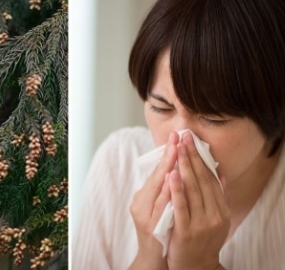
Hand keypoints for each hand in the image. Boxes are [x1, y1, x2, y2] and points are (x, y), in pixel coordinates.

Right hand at [128, 132, 178, 269]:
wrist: (153, 260)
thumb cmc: (159, 232)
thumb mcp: (159, 209)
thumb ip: (165, 191)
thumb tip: (176, 170)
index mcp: (144, 197)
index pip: (157, 171)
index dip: (167, 153)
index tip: (176, 136)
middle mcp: (141, 203)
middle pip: (156, 175)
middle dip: (168, 154)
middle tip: (177, 136)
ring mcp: (144, 214)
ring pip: (157, 187)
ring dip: (167, 167)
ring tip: (175, 150)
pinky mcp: (150, 225)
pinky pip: (160, 205)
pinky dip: (166, 190)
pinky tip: (172, 178)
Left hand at [167, 132, 229, 269]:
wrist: (195, 268)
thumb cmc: (201, 239)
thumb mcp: (214, 218)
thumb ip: (218, 197)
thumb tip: (221, 174)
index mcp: (220, 209)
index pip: (209, 178)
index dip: (200, 158)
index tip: (192, 140)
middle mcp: (214, 215)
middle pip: (201, 180)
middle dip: (191, 156)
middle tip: (183, 136)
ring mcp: (201, 224)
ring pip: (192, 190)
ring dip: (184, 167)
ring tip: (177, 148)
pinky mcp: (187, 232)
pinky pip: (180, 207)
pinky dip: (176, 190)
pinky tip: (171, 174)